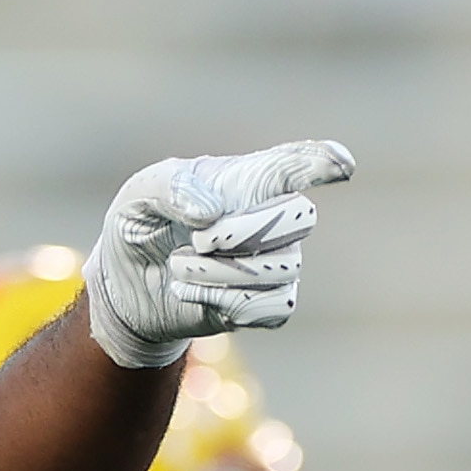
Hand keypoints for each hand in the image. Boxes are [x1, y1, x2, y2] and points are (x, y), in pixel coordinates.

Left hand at [82, 140, 354, 368]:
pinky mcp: (271, 301)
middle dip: (245, 231)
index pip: (296, 164)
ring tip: (181, 267)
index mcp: (248, 178)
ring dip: (217, 273)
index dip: (322, 163)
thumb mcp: (139, 196)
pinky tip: (197, 293)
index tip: (340, 165)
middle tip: (198, 239)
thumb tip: (211, 212)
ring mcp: (279, 259)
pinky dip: (227, 303)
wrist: (129, 285)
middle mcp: (275, 215)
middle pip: (300, 216)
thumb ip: (172, 189)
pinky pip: (274, 306)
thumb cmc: (143, 224)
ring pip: (277, 268)